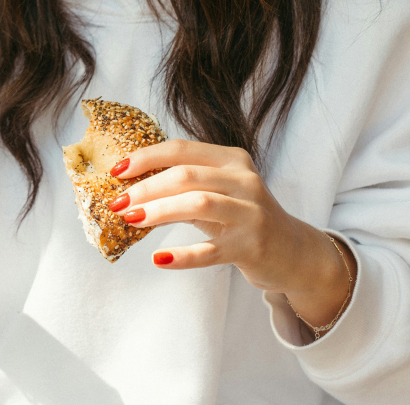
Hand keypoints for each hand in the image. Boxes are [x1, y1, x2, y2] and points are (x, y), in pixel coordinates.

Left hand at [109, 140, 354, 327]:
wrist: (293, 252)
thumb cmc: (243, 216)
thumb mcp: (219, 190)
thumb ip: (184, 183)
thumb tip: (130, 185)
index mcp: (232, 160)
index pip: (181, 149)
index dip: (145, 158)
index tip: (116, 170)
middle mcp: (244, 181)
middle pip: (186, 175)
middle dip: (146, 187)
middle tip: (118, 202)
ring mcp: (250, 214)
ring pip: (198, 203)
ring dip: (159, 211)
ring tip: (131, 220)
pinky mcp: (251, 247)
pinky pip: (210, 251)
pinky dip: (182, 255)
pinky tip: (159, 259)